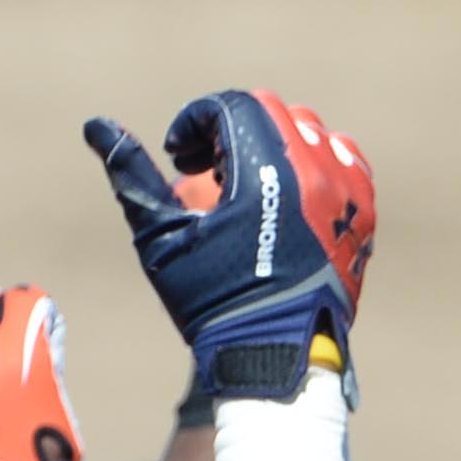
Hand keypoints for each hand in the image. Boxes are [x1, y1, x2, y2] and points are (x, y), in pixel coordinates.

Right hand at [83, 90, 378, 398]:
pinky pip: (346, 164)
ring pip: (312, 133)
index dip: (194, 121)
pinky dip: (313, 163)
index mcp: (264, 171)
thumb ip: (132, 172)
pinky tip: (284, 192)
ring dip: (271, 142)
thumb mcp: (160, 235)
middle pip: (271, 113)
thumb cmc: (212, 299)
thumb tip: (96, 125)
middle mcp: (314, 174)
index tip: (178, 156)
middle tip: (203, 169)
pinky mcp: (364, 218)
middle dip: (229, 128)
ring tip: (242, 182)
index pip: (231, 106)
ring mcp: (348, 195)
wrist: (276, 354)